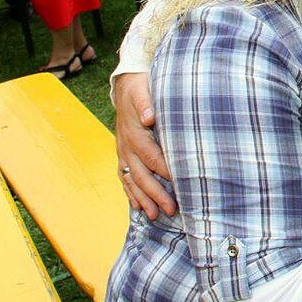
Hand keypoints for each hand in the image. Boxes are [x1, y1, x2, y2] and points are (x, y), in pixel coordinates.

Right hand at [114, 72, 176, 218]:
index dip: (164, 170)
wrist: (125, 86)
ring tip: (157, 216)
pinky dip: (132, 194)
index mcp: (134, 132)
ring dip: (144, 199)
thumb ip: (145, 102)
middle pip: (141, 174)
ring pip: (132, 180)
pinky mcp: (123, 155)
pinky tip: (140, 208)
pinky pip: (125, 178)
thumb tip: (149, 117)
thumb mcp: (142, 89)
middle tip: (171, 210)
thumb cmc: (140, 87)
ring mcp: (123, 152)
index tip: (179, 183)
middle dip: (155, 193)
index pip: (150, 155)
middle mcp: (126, 145)